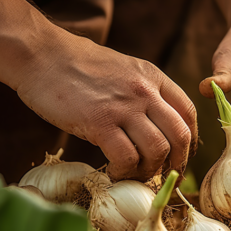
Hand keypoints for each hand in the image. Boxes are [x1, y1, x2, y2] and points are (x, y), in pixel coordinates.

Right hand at [16, 30, 197, 180]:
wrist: (41, 55)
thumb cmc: (76, 66)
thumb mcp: (122, 70)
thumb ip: (142, 92)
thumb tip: (154, 123)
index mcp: (153, 78)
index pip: (188, 113)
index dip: (190, 141)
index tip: (180, 157)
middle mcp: (145, 91)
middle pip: (180, 135)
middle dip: (176, 162)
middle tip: (163, 176)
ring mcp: (124, 107)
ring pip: (158, 150)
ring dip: (149, 170)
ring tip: (133, 174)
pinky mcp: (100, 123)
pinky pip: (126, 158)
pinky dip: (124, 172)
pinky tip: (114, 172)